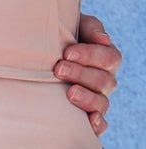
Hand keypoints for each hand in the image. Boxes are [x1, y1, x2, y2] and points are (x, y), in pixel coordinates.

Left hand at [54, 13, 120, 135]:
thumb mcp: (73, 25)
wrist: (41, 52)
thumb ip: (89, 27)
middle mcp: (105, 79)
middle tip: (58, 69)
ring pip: (102, 102)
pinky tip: (89, 121)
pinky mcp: (88, 114)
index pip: (109, 57)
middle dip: (81, 74)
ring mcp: (97, 98)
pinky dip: (96, 124)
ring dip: (87, 98)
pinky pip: (99, 123)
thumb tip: (103, 38)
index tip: (67, 53)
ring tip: (70, 93)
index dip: (90, 55)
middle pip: (103, 80)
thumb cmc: (60, 36)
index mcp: (106, 57)